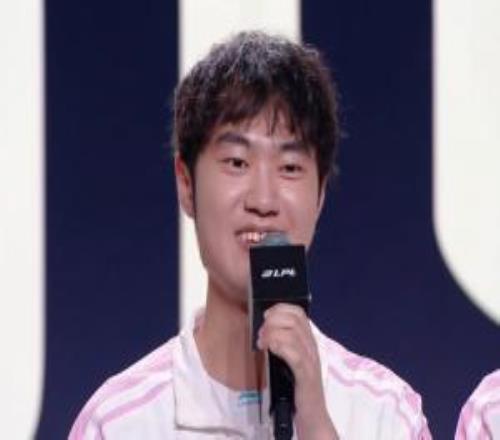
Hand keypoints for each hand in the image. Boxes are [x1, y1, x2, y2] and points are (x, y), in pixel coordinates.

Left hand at [257, 304, 338, 439]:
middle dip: (272, 321)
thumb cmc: (296, 385)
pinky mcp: (306, 375)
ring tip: (261, 343)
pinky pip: (295, 355)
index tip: (265, 315)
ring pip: (293, 334)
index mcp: (308, 341)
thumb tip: (264, 328)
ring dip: (272, 333)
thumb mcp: (290, 358)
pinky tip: (270, 348)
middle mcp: (312, 347)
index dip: (280, 308)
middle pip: (294, 320)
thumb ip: (283, 342)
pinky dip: (280, 346)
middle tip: (260, 333)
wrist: (312, 413)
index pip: (299, 313)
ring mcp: (310, 360)